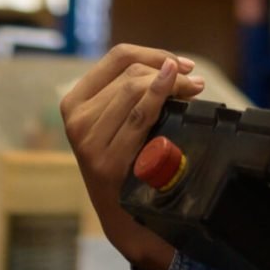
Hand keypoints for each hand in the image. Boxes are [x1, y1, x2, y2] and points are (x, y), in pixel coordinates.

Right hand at [61, 42, 204, 269]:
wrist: (123, 216)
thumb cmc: (125, 158)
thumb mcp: (115, 120)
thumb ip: (132, 89)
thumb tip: (176, 65)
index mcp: (74, 102)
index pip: (117, 57)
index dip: (154, 53)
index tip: (180, 63)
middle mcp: (76, 120)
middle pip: (132, 73)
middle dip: (169, 71)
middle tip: (195, 81)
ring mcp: (88, 143)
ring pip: (136, 90)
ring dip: (173, 85)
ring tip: (194, 89)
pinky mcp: (106, 163)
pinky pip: (139, 116)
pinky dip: (161, 98)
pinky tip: (180, 95)